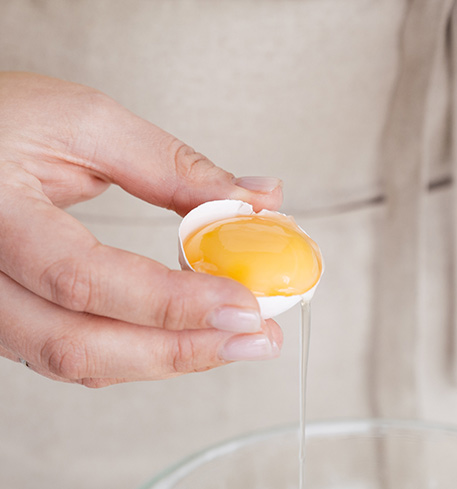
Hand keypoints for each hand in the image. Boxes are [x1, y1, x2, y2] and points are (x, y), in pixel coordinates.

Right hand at [0, 72, 283, 385]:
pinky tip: (190, 337)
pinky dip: (139, 352)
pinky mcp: (9, 316)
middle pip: (77, 343)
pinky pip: (73, 354)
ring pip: (76, 361)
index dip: (171, 302)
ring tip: (236, 341)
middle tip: (256, 338)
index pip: (83, 277)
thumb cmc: (0, 118)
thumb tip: (256, 199)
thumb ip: (173, 166)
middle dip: (181, 350)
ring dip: (167, 359)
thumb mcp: (86, 123)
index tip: (244, 305)